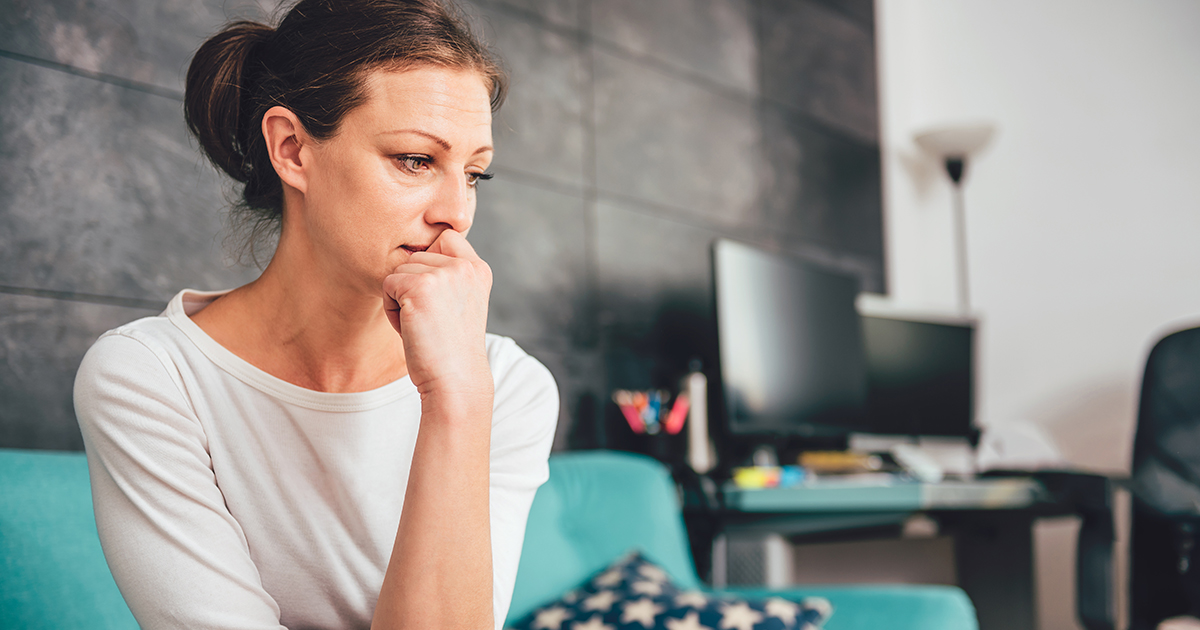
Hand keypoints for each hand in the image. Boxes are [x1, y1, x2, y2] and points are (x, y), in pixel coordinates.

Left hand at [382, 230, 492, 401]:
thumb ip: (448, 274)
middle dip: (413, 287)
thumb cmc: (450, 347)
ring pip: (400, 271)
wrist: (455, 380)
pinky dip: (391, 310)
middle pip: (416, 256)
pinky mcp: (419, 286)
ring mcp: (443, 274)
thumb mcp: (460, 301)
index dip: (432, 264)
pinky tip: (412, 328)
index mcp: (478, 269)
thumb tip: (412, 251)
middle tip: (432, 319)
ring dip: (401, 298)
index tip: (440, 301)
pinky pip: (387, 285)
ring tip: (423, 325)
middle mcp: (465, 266)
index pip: (445, 238)